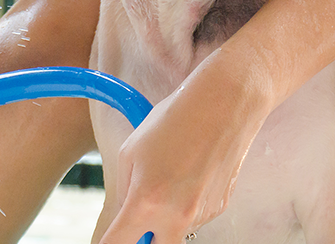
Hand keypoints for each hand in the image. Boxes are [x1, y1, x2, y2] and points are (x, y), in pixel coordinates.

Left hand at [98, 76, 266, 243]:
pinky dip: (188, 205)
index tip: (108, 240)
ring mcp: (202, 215)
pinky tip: (191, 173)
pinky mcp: (220, 208)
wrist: (225, 103)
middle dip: (143, 239)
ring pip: (176, 233)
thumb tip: (125, 215)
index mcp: (146, 203)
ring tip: (171, 175)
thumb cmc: (175, 119)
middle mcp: (176, 217)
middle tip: (139, 217)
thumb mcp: (131, 152)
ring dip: (167, 219)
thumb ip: (123, 192)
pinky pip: (196, 217)